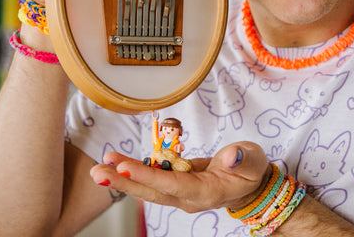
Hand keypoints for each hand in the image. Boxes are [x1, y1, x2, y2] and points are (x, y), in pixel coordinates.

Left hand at [90, 141, 268, 212]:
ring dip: (125, 176)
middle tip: (99, 172)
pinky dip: (136, 169)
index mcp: (207, 192)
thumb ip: (243, 159)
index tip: (125, 168)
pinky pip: (154, 176)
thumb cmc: (251, 169)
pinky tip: (119, 162)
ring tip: (102, 165)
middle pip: (152, 191)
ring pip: (149, 186)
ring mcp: (181, 191)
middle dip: (125, 181)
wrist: (248, 182)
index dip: (148, 176)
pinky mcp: (177, 182)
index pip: (173, 185)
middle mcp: (189, 197)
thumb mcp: (253, 160)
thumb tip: (231, 156)